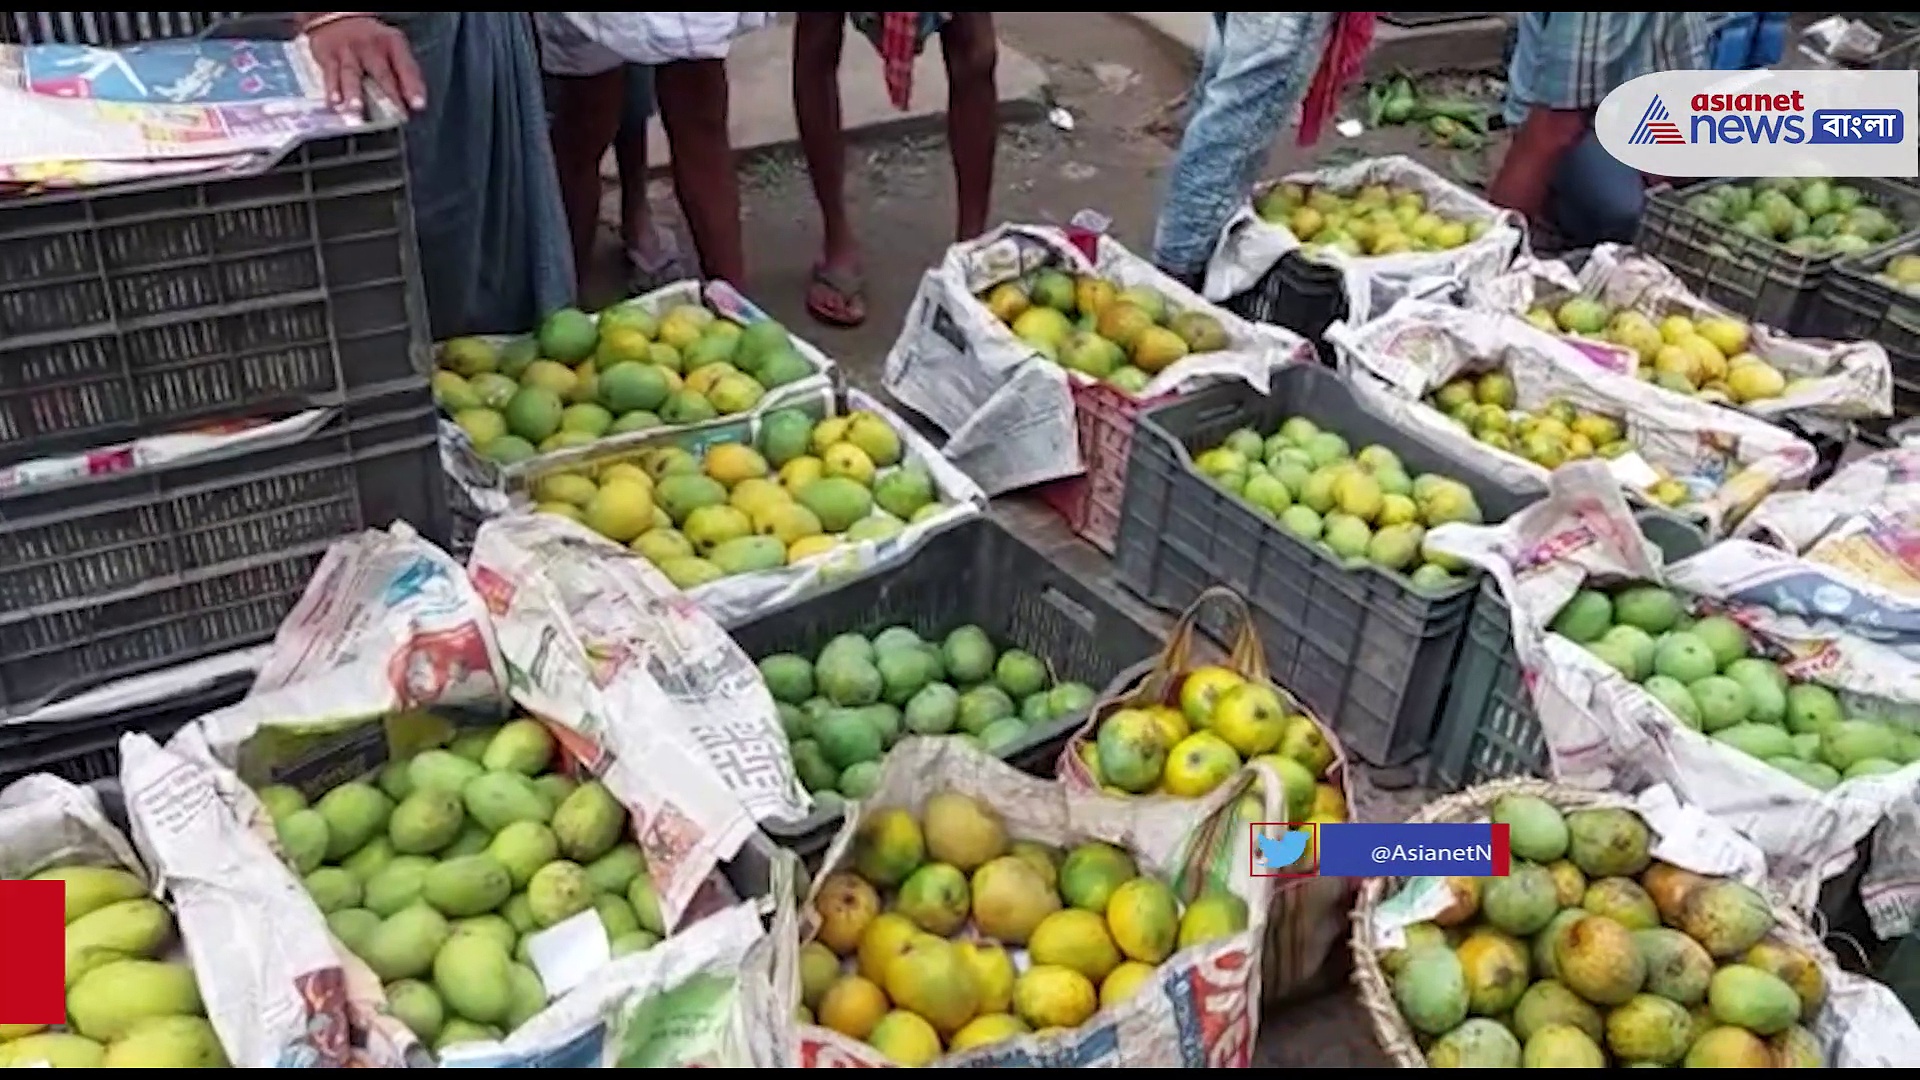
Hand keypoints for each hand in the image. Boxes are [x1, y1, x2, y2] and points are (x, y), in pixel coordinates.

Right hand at [302, 13, 426, 112]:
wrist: (337, 18)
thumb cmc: (371, 42)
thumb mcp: (392, 48)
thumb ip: (405, 73)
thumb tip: (416, 104)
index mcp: (392, 44)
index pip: (406, 67)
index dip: (413, 87)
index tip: (419, 105)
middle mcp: (370, 47)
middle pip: (381, 73)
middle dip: (388, 94)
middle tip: (394, 114)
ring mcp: (348, 51)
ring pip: (352, 73)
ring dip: (354, 92)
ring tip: (357, 108)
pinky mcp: (328, 56)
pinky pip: (330, 74)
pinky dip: (332, 89)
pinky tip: (335, 102)